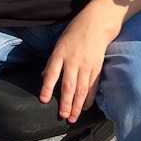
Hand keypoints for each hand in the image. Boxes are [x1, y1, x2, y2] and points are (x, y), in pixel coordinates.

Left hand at [39, 7, 113, 122]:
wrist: (97, 23)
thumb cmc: (75, 32)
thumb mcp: (59, 44)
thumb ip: (52, 62)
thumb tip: (44, 77)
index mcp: (60, 54)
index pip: (52, 74)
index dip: (47, 88)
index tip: (44, 100)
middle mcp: (73, 61)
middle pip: (69, 85)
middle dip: (65, 103)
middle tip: (63, 116)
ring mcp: (86, 65)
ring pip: (82, 89)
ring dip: (77, 105)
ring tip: (72, 117)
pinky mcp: (97, 67)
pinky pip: (93, 86)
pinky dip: (89, 98)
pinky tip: (85, 107)